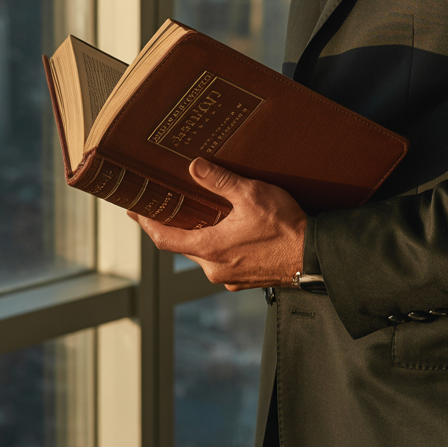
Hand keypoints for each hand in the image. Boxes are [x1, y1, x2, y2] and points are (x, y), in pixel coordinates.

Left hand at [128, 158, 306, 289]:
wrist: (312, 255)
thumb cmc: (284, 226)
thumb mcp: (251, 194)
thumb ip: (220, 181)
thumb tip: (194, 167)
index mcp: (210, 248)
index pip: (165, 238)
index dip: (148, 224)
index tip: (135, 211)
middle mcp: (214, 268)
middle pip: (184, 246)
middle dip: (175, 226)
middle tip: (168, 206)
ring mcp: (229, 277)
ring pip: (204, 254)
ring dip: (199, 236)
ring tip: (201, 214)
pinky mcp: (245, 279)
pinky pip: (222, 261)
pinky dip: (219, 246)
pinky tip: (230, 231)